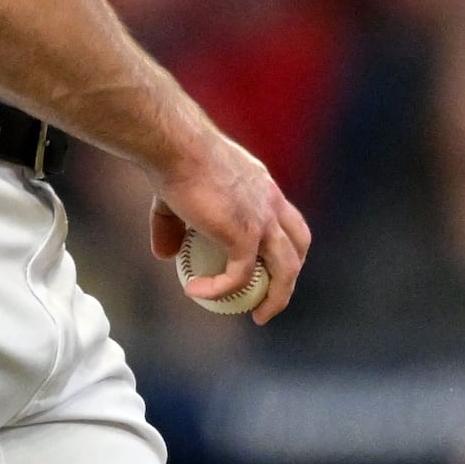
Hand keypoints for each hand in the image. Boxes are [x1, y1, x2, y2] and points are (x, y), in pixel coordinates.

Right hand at [148, 131, 310, 325]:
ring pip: (286, 269)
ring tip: (258, 315)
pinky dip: (221, 290)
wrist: (175, 147)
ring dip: (277, 297)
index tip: (266, 266)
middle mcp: (271, 202)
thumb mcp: (173, 197)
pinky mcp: (246, 235)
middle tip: (269, 297)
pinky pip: (239, 276)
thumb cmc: (172, 161)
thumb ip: (172, 226)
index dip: (284, 243)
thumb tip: (165, 255)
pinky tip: (197, 291)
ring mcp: (263, 220)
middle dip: (291, 274)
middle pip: (299, 244)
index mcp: (262, 187)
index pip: (287, 219)